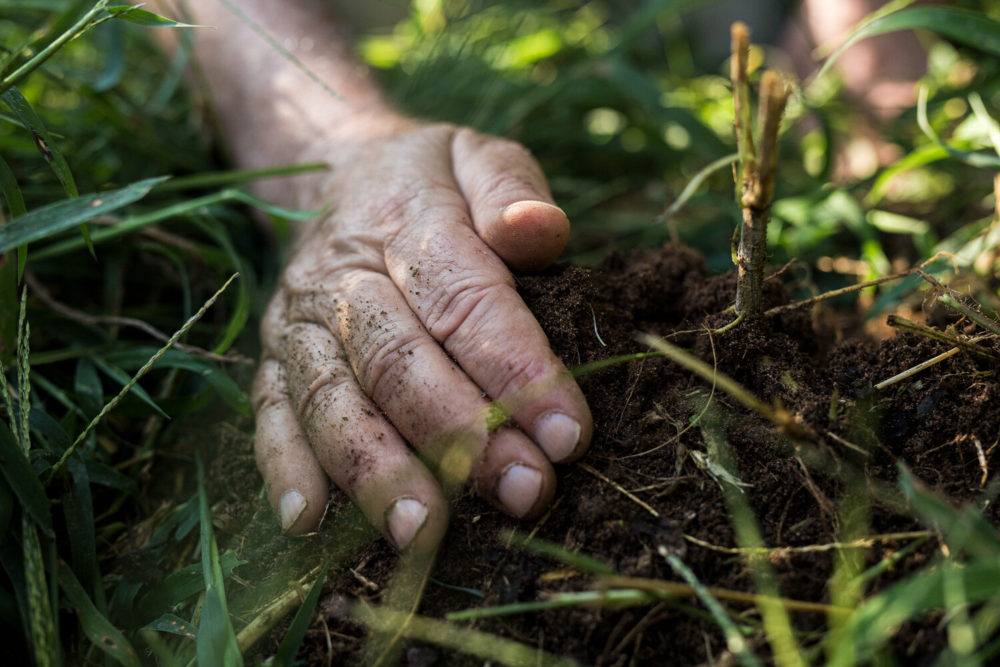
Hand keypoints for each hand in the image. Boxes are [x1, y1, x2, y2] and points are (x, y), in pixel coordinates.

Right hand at [250, 119, 591, 551]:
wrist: (333, 175)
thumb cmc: (430, 182)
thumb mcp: (479, 156)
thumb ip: (512, 187)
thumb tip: (539, 231)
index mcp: (406, 222)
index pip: (465, 298)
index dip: (516, 368)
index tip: (568, 434)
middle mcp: (342, 277)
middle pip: (397, 361)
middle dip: (460, 434)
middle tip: (522, 491)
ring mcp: (300, 323)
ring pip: (331, 400)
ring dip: (374, 469)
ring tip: (422, 531)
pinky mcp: (274, 360)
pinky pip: (271, 415)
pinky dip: (285, 468)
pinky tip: (307, 522)